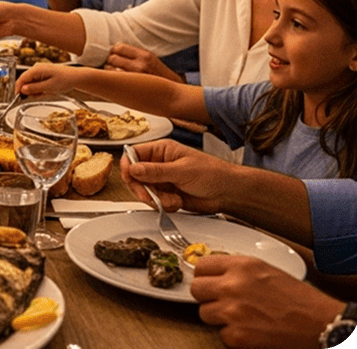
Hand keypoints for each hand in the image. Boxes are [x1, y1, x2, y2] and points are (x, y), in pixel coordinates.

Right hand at [15, 62, 83, 96]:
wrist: (76, 77)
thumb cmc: (66, 80)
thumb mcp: (49, 87)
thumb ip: (34, 88)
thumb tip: (23, 90)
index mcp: (37, 69)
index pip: (22, 78)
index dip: (18, 88)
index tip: (18, 97)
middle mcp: (37, 68)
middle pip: (26, 80)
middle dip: (29, 90)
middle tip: (38, 96)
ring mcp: (40, 70)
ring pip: (31, 82)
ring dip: (36, 90)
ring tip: (46, 92)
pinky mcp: (43, 73)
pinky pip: (36, 82)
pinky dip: (40, 88)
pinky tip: (47, 90)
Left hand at [105, 43, 184, 82]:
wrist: (171, 92)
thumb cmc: (158, 75)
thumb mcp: (150, 59)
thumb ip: (134, 54)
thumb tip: (114, 50)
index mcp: (145, 55)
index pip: (119, 47)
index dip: (113, 51)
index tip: (113, 54)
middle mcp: (140, 65)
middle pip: (112, 58)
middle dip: (109, 60)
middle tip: (111, 64)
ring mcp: (135, 77)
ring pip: (109, 69)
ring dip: (108, 70)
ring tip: (113, 73)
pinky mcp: (131, 88)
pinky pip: (113, 81)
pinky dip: (110, 79)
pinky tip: (114, 81)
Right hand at [119, 139, 234, 213]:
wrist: (229, 192)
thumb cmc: (213, 173)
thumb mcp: (183, 170)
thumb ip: (156, 171)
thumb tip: (134, 168)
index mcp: (161, 150)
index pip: (133, 155)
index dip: (128, 166)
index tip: (130, 178)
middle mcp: (158, 164)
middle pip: (134, 176)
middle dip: (142, 188)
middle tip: (150, 196)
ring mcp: (162, 180)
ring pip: (143, 191)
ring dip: (156, 199)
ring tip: (172, 200)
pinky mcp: (166, 194)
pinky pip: (154, 201)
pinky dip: (163, 205)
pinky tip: (177, 203)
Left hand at [192, 255, 342, 347]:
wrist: (321, 323)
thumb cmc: (299, 298)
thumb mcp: (266, 270)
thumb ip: (238, 269)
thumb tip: (216, 273)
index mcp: (241, 265)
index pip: (201, 265)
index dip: (205, 275)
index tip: (209, 281)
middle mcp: (233, 286)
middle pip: (196, 289)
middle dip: (208, 296)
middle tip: (222, 301)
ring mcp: (232, 311)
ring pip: (204, 313)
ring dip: (219, 317)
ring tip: (241, 317)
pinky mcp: (237, 336)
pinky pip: (221, 334)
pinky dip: (233, 336)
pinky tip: (250, 330)